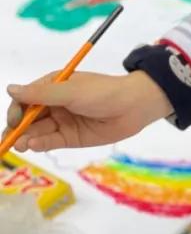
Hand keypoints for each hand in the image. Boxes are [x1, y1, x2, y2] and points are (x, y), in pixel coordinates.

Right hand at [5, 71, 172, 151]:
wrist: (134, 106)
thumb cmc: (104, 92)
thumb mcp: (71, 91)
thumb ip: (41, 94)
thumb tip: (10, 89)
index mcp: (51, 87)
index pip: (24, 99)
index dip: (16, 110)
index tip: (14, 120)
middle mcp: (53, 105)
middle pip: (27, 119)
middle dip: (16, 129)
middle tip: (11, 139)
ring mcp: (62, 122)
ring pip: (36, 132)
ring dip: (26, 138)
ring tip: (22, 145)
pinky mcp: (70, 138)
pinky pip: (50, 142)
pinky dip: (40, 145)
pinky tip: (35, 146)